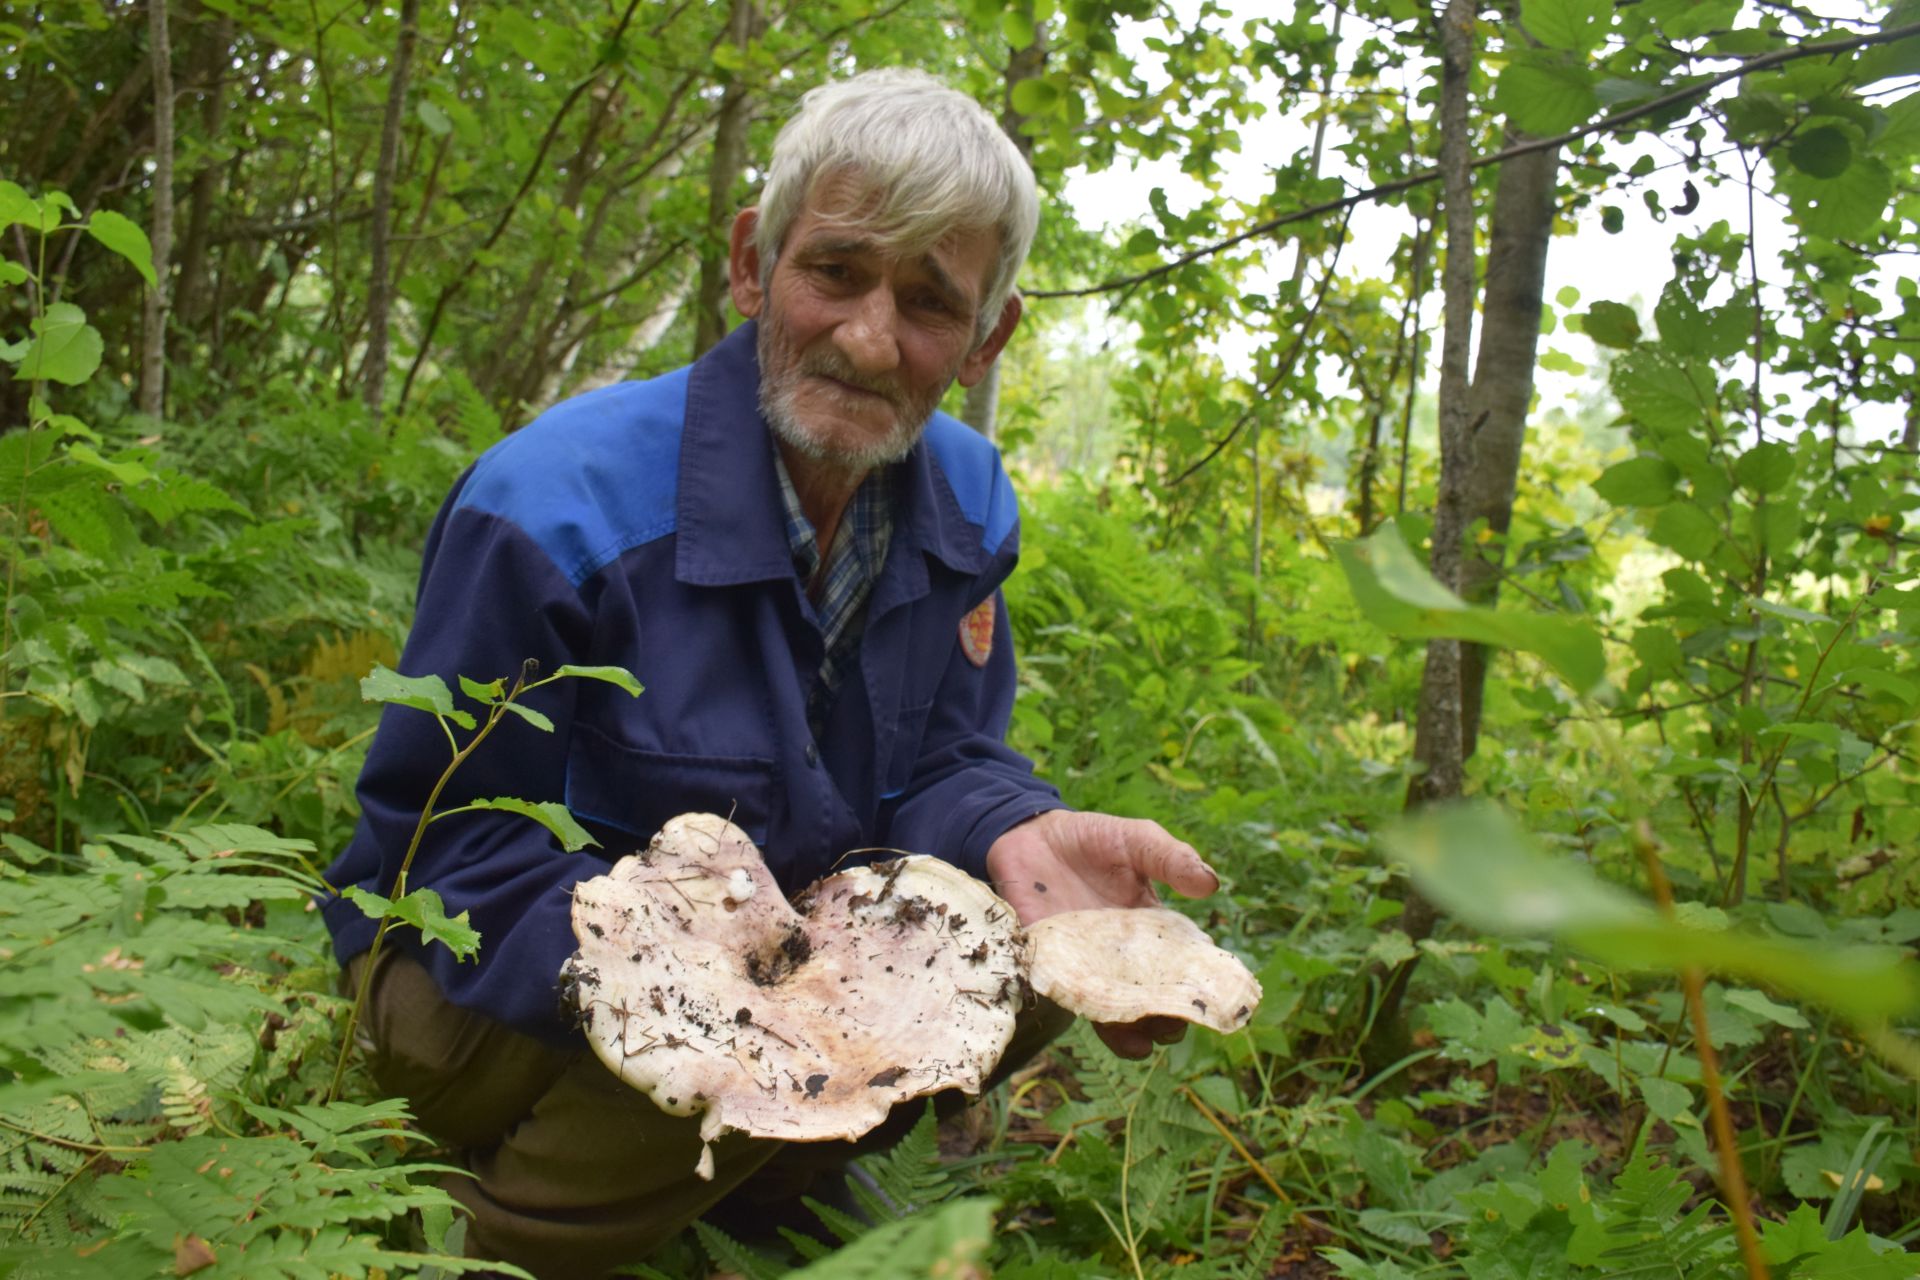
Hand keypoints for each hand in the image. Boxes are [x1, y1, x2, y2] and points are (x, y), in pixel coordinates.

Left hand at [986, 810, 1218, 1059]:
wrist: (1029, 832)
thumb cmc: (1092, 838)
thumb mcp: (1137, 840)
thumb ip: (1170, 858)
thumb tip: (1211, 884)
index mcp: (1150, 929)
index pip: (1180, 967)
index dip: (1197, 987)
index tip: (1213, 1002)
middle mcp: (1118, 955)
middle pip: (1147, 999)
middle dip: (1163, 1019)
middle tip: (1172, 1027)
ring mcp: (1082, 963)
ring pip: (1107, 1009)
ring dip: (1124, 1031)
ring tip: (1139, 1044)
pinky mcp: (1044, 962)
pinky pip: (1060, 992)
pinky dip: (1074, 1007)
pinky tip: (1088, 1017)